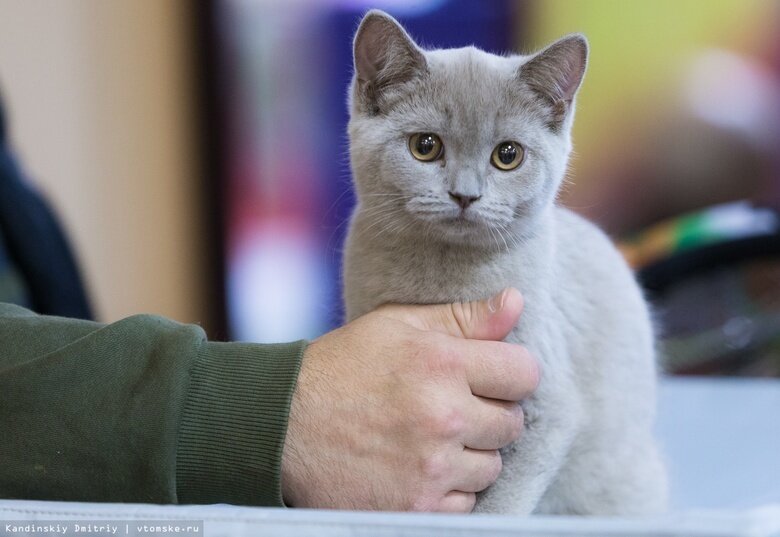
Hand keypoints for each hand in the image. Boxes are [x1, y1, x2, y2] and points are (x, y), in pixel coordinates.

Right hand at [280, 288, 538, 511]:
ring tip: (432, 437)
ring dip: (472, 453)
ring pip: (492, 465)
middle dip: (490, 413)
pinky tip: (420, 465)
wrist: (284, 426)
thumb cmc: (342, 367)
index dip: (511, 372)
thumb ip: (462, 317)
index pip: (524, 372)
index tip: (490, 376)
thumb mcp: (398, 325)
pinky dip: (450, 487)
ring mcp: (431, 467)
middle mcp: (443, 416)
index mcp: (441, 363)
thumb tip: (515, 302)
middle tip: (452, 406)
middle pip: (513, 423)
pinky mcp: (418, 507)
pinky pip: (467, 500)